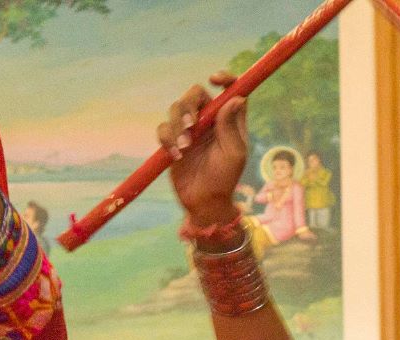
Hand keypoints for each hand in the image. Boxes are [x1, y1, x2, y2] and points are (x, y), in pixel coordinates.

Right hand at [159, 72, 250, 224]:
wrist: (204, 202)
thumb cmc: (225, 179)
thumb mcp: (234, 154)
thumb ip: (231, 126)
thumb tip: (236, 97)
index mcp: (229, 119)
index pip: (229, 90)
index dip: (224, 79)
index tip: (215, 79)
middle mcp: (209, 119)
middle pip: (196, 94)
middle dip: (190, 106)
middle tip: (192, 125)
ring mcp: (190, 128)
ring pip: (176, 108)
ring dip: (178, 125)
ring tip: (185, 147)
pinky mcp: (173, 140)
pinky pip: (163, 128)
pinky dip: (167, 139)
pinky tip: (176, 156)